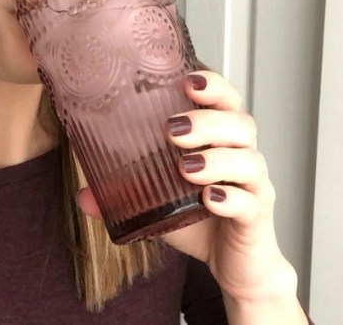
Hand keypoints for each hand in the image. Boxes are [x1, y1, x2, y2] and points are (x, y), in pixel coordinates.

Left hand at [76, 71, 298, 301]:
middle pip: (241, 123)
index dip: (213, 85)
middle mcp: (243, 155)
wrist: (233, 262)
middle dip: (208, 121)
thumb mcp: (159, 202)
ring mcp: (254, 187)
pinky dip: (231, 199)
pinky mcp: (257, 218)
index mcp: (222, 140)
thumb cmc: (199, 218)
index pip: (225, 101)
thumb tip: (85, 196)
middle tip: (172, 129)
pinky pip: (250, 203)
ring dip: (217, 159)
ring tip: (185, 167)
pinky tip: (209, 199)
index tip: (187, 80)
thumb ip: (125, 194)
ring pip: (249, 160)